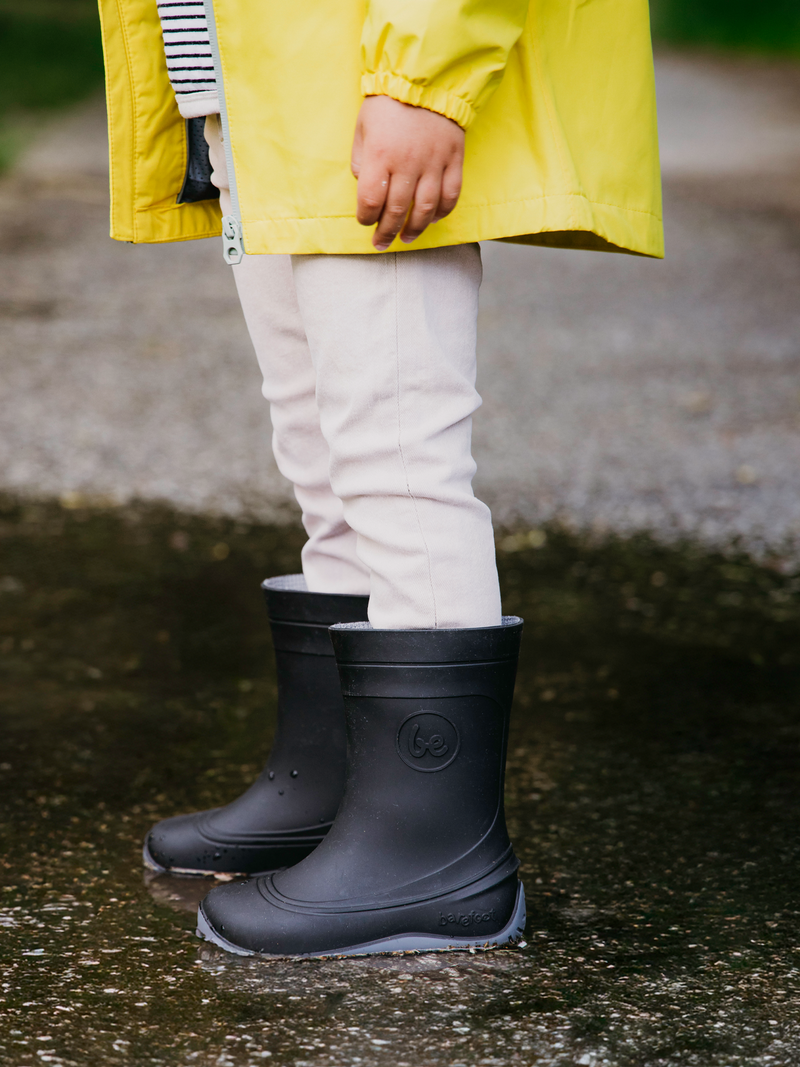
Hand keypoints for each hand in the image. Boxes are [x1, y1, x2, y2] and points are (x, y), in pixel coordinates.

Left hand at [351, 95, 464, 250]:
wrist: (425, 77)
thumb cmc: (388, 103)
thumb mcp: (362, 128)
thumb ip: (360, 160)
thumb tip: (364, 187)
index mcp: (380, 155)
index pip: (370, 200)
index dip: (366, 217)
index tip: (365, 221)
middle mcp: (407, 163)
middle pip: (397, 210)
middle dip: (386, 232)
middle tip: (381, 243)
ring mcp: (433, 163)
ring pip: (425, 208)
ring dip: (415, 228)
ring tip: (406, 237)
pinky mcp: (454, 160)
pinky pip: (451, 194)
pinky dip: (442, 212)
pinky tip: (433, 219)